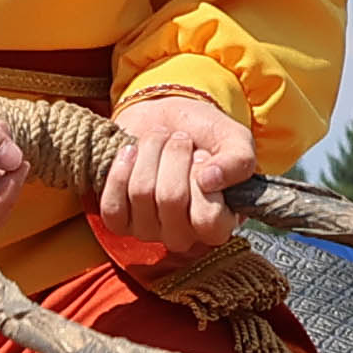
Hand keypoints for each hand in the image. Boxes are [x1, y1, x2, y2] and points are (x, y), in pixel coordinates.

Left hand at [93, 88, 255, 263]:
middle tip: (179, 139)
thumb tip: (209, 180)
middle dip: (173, 155)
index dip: (202, 180)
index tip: (202, 154)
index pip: (209, 220)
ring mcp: (150, 231)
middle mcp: (185, 235)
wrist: (166, 117)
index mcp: (220, 223)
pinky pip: (113, 205)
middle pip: (171, 199)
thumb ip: (239, 161)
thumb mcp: (235, 140)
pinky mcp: (119, 222)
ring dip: (149, 153)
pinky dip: (120, 170)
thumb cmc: (204, 134)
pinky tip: (131, 152)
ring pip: (142, 193)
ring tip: (158, 140)